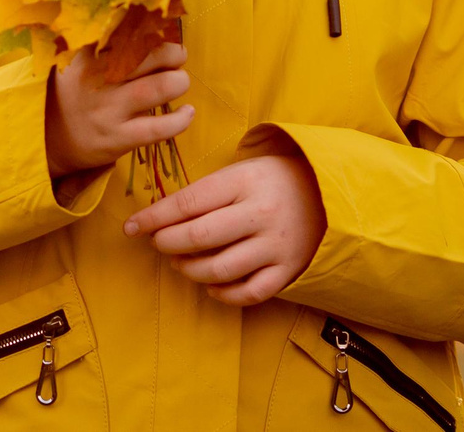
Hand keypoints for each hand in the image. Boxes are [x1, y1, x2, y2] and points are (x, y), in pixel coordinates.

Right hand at [46, 41, 191, 182]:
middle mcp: (99, 78)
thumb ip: (110, 42)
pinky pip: (158, 128)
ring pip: (160, 88)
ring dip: (179, 82)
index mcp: (91, 53)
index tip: (164, 31)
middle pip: (153, 55)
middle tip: (176, 59)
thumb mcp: (81, 60)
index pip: (132, 31)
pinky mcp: (117, 138)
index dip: (156, 29)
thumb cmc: (75, 90)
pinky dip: (180, 119)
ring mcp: (108, 109)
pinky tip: (187, 113)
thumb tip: (155, 23)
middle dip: (174, 54)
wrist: (48, 136)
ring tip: (179, 82)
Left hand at [123, 152, 326, 306]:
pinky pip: (248, 292)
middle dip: (167, 243)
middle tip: (156, 244)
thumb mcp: (244, 170)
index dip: (154, 217)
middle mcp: (261, 213)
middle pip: (199, 236)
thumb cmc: (275, 179)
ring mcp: (276, 244)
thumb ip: (208, 191)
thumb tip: (161, 215)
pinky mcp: (288, 269)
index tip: (132, 226)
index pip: (189, 202)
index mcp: (245, 180)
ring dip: (190, 270)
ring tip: (180, 262)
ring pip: (219, 269)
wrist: (331, 194)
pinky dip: (223, 294)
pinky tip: (212, 285)